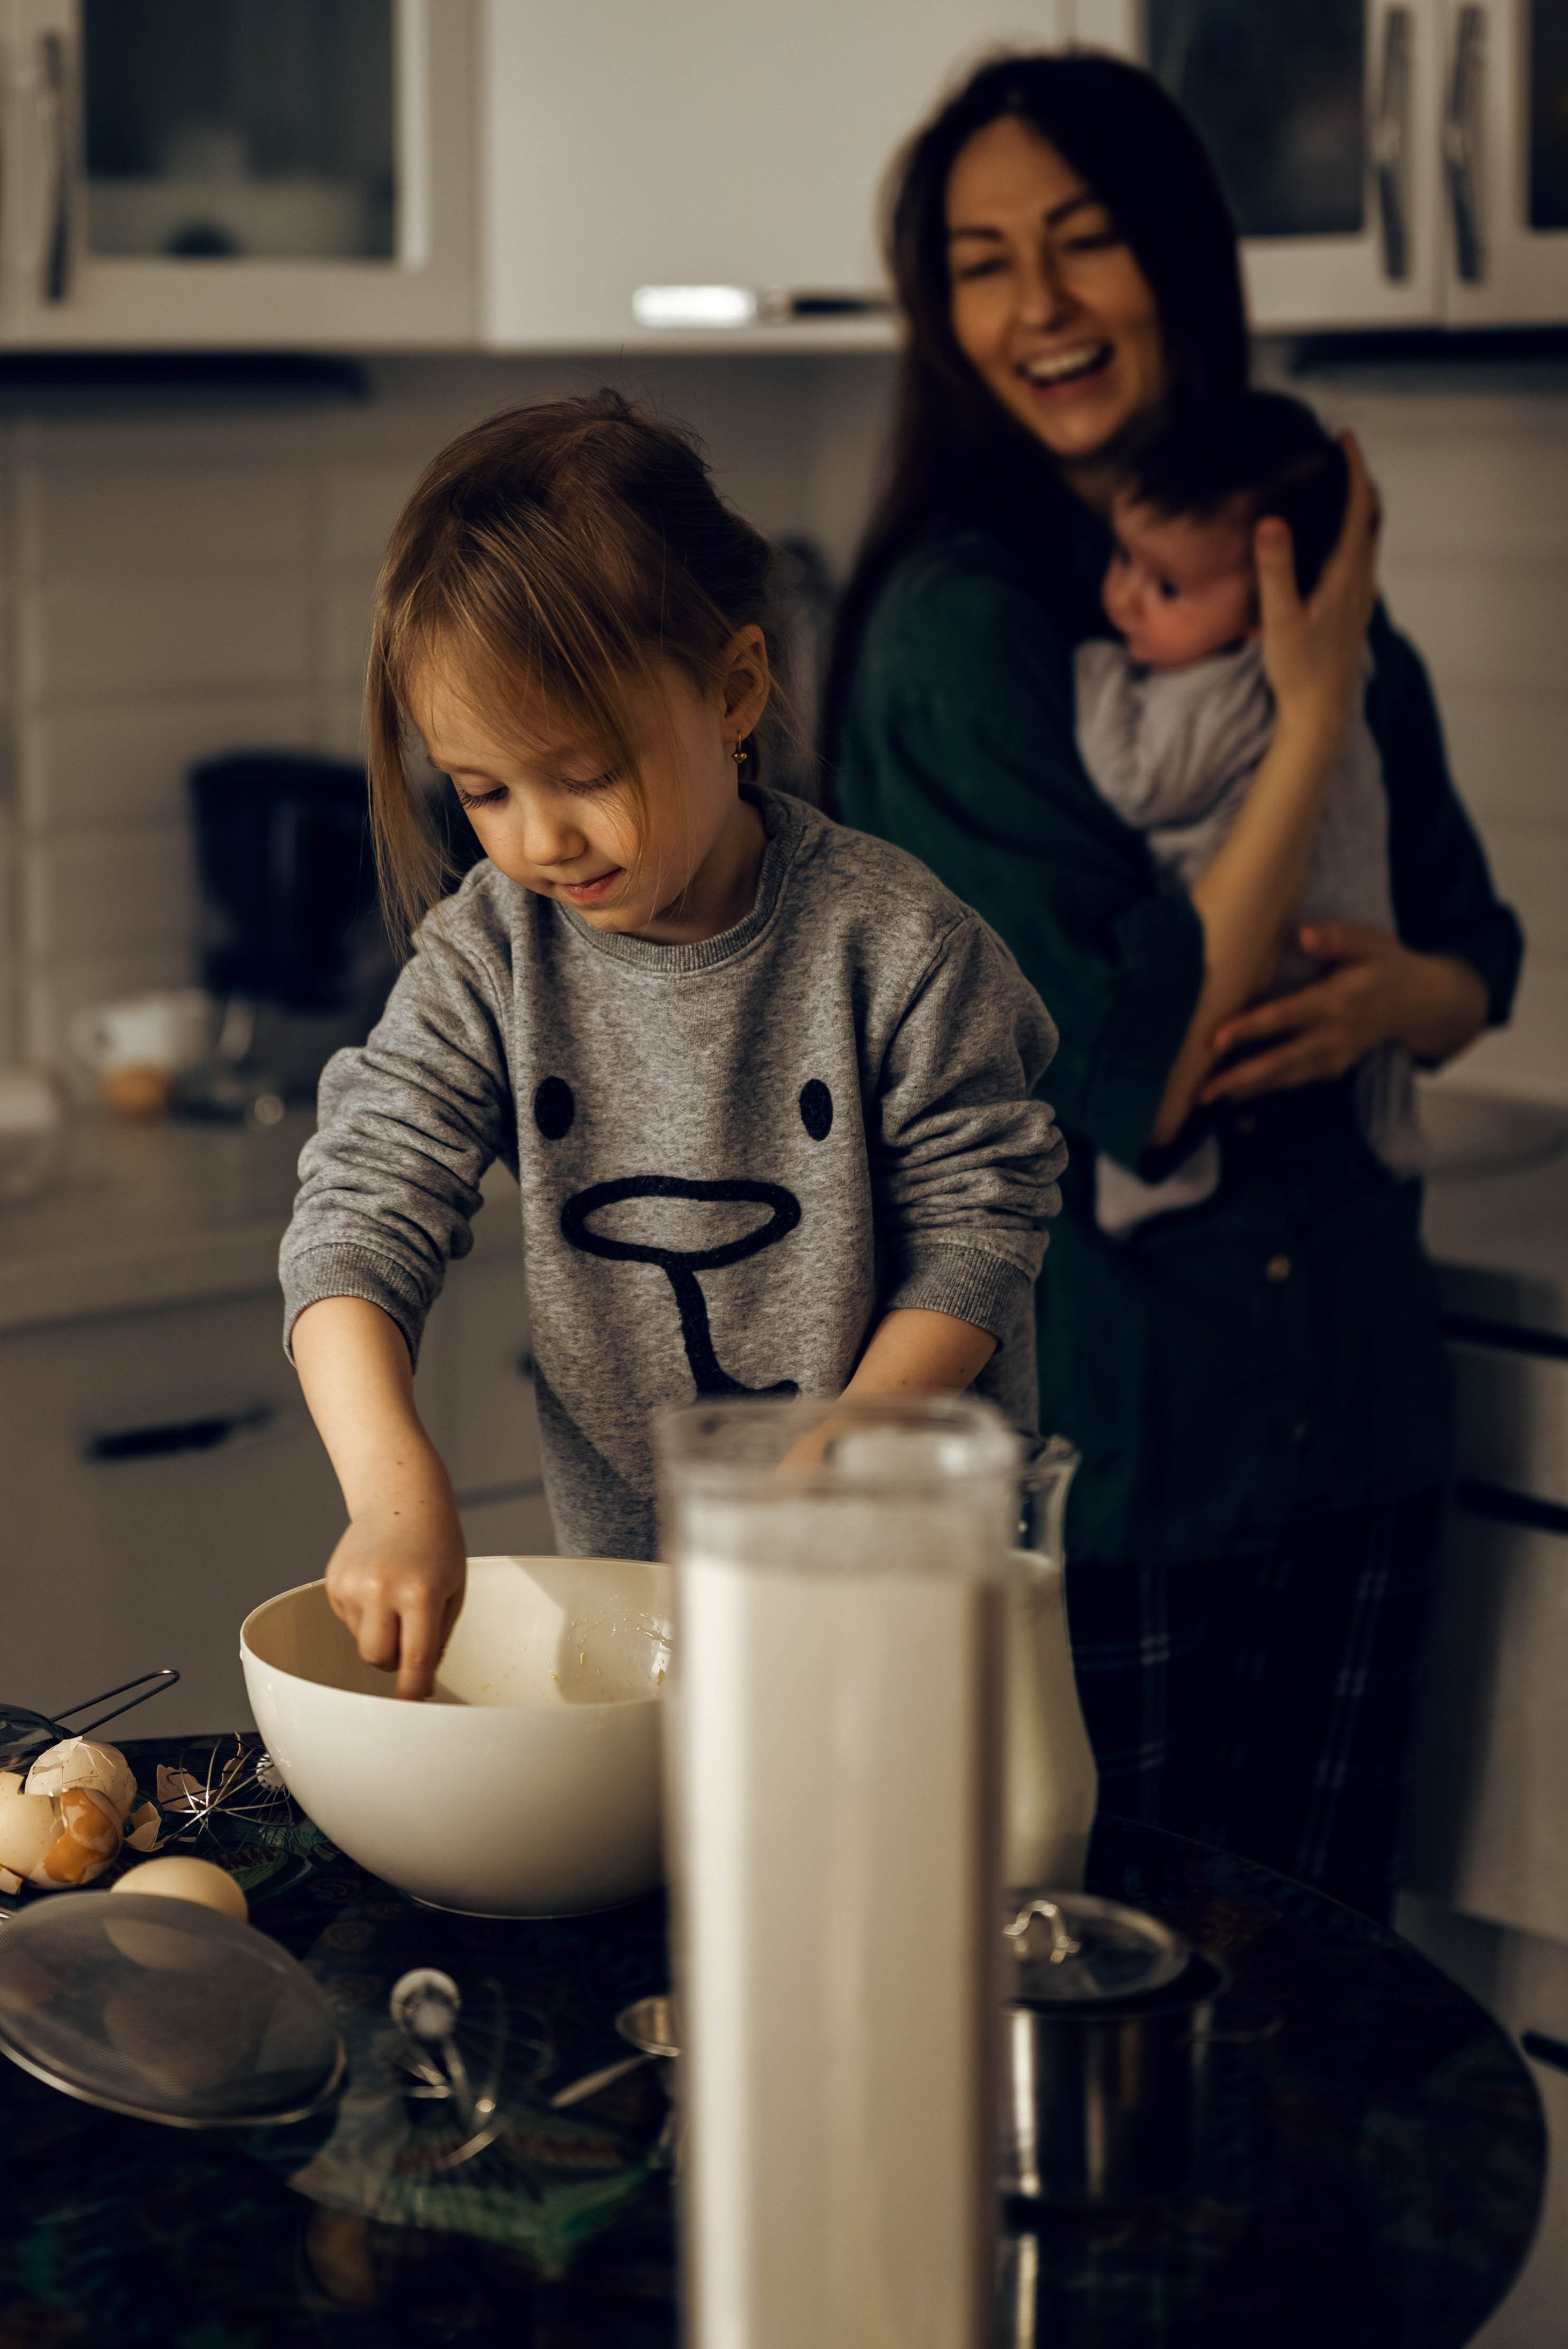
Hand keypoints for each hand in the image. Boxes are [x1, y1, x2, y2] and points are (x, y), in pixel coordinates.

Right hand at [325, 1506, 466, 1701]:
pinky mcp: (334, 1582)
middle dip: (393, 1661)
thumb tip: (418, 1676)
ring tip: (395, 1596)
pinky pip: (348, 1621)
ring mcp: (353, 1585)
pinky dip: (364, 1614)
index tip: (412, 1705)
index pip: (415, 1660)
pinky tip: (378, 1583)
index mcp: (420, 1593)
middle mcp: (382, 1590)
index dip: (413, 1690)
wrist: (400, 1498)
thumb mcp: (453, 1587)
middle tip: (409, 1639)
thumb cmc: (436, 1543)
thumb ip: (437, 1634)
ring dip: (379, 1633)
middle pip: (377, 1659)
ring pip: (362, 1641)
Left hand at [1199, 922, 1488, 1103]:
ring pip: (1284, 1078)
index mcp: (1337, 1001)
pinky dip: (1265, 1088)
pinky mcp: (1332, 1068)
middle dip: (1240, 1077)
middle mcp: (1332, 1036)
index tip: (1218, 1038)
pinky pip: (1294, 1081)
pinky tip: (1235, 1093)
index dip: (1251, 1028)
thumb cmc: (1386, 965)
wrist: (1419, 1002)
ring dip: (1245, 1089)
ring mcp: (1333, 1057)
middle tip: (1201, 1091)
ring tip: (1206, 1097)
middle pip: (1280, 1061)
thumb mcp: (1371, 941)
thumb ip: (1337, 937)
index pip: (1286, 1016)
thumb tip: (1304, 934)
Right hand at [1257, 432, 1379, 747]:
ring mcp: (1360, 597)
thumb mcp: (1279, 619)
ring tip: (1337, 487)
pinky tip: (1334, 540)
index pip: (1359, 509)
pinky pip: (1360, 558)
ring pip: (1368, 538)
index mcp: (1347, 575)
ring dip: (1357, 508)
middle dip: (1358, 481)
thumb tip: (1271, 522)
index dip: (1354, 470)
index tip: (1344, 437)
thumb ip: (1276, 570)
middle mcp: (1361, 581)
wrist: (1320, 713)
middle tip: (1340, 453)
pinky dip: (1352, 534)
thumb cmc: (1298, 668)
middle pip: (1371, 518)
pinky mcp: (1353, 610)